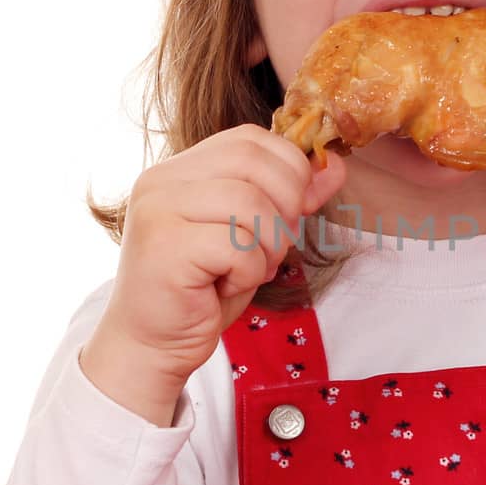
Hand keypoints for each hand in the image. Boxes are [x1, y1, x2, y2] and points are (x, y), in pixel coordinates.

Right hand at [82, 125, 346, 414]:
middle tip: (273, 249)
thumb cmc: (201, 290)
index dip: (288, 170)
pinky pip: (236, 247)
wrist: (151, 345)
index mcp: (179, 169)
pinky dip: (248, 273)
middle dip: (285, 208)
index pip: (250, 139)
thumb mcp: (253, 237)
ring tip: (247, 270)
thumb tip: (335, 165)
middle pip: (253, 163)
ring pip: (249, 204)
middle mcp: (161, 180)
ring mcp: (157, 210)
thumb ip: (289, 198)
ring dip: (268, 247)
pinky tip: (224, 287)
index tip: (294, 213)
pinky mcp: (163, 246)